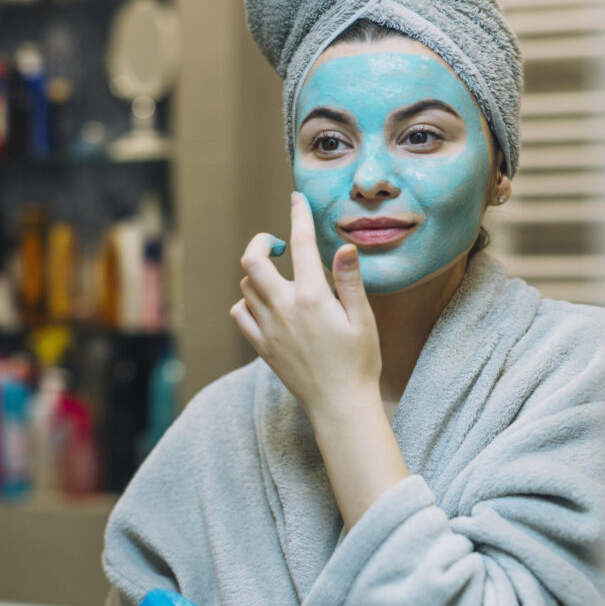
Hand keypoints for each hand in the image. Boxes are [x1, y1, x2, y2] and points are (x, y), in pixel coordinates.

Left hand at [229, 192, 381, 427]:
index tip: (297, 199)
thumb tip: (344, 246)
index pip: (301, 244)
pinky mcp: (262, 346)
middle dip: (260, 242)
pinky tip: (266, 306)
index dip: (298, 215)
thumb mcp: (362, 318)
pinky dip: (247, 303)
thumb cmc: (359, 362)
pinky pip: (241, 314)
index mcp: (312, 297)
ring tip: (279, 277)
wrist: (339, 406)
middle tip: (276, 244)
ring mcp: (268, 328)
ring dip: (258, 274)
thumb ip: (349, 280)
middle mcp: (284, 308)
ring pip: (246, 287)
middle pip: (252, 262)